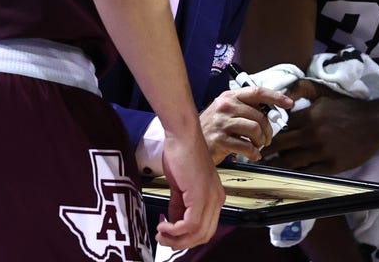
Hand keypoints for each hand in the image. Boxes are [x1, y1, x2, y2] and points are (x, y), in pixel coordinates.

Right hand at [156, 127, 223, 249]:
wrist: (182, 135)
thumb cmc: (181, 153)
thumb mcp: (180, 185)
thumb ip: (178, 205)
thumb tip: (172, 221)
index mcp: (214, 196)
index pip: (206, 229)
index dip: (187, 238)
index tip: (170, 237)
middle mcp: (217, 199)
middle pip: (203, 235)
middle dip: (181, 243)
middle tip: (163, 239)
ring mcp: (210, 197)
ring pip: (198, 233)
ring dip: (176, 239)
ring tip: (161, 233)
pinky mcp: (200, 195)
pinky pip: (190, 224)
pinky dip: (175, 230)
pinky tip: (163, 224)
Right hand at [200, 86, 293, 163]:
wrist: (189, 141)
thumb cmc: (212, 127)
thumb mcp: (226, 112)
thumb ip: (245, 109)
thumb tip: (270, 112)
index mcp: (230, 96)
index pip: (257, 91)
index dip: (276, 97)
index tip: (289, 103)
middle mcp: (225, 106)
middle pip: (259, 115)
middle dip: (268, 130)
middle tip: (267, 138)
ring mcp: (221, 122)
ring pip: (255, 129)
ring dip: (261, 141)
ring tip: (258, 145)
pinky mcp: (220, 139)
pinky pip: (246, 146)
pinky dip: (254, 152)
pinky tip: (252, 154)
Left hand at [264, 85, 378, 173]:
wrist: (375, 122)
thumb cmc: (347, 106)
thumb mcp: (323, 91)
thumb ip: (300, 88)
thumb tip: (281, 95)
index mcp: (308, 116)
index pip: (280, 126)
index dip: (268, 132)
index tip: (259, 137)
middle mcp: (312, 134)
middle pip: (280, 146)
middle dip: (266, 151)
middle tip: (255, 155)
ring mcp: (322, 151)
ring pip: (291, 161)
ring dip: (276, 165)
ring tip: (265, 167)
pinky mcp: (332, 166)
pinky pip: (308, 172)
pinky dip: (296, 173)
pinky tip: (288, 175)